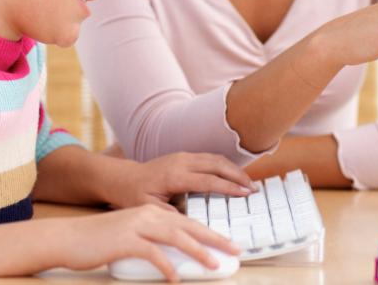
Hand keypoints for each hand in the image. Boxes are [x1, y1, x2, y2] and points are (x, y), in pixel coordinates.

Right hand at [59, 205, 238, 281]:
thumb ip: (153, 240)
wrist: (68, 238)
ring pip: (177, 237)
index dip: (210, 232)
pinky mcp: (126, 240)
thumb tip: (176, 257)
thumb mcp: (131, 236)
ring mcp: (137, 225)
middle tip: (234, 250)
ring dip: (198, 252)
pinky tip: (175, 279)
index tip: (228, 244)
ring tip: (213, 264)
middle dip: (215, 239)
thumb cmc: (99, 241)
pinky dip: (167, 267)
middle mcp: (148, 214)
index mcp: (152, 211)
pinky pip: (153, 254)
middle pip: (189, 226)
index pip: (188, 221)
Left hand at [109, 152, 255, 208]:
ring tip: (248, 182)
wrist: (123, 177)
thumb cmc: (134, 194)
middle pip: (217, 164)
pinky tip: (234, 175)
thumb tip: (190, 222)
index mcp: (174, 175)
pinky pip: (210, 157)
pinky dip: (225, 165)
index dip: (228, 186)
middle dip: (238, 175)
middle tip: (254, 188)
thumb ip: (170, 213)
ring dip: (234, 168)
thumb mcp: (148, 208)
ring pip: (215, 158)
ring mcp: (184, 156)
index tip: (245, 192)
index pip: (208, 180)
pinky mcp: (185, 156)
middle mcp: (181, 161)